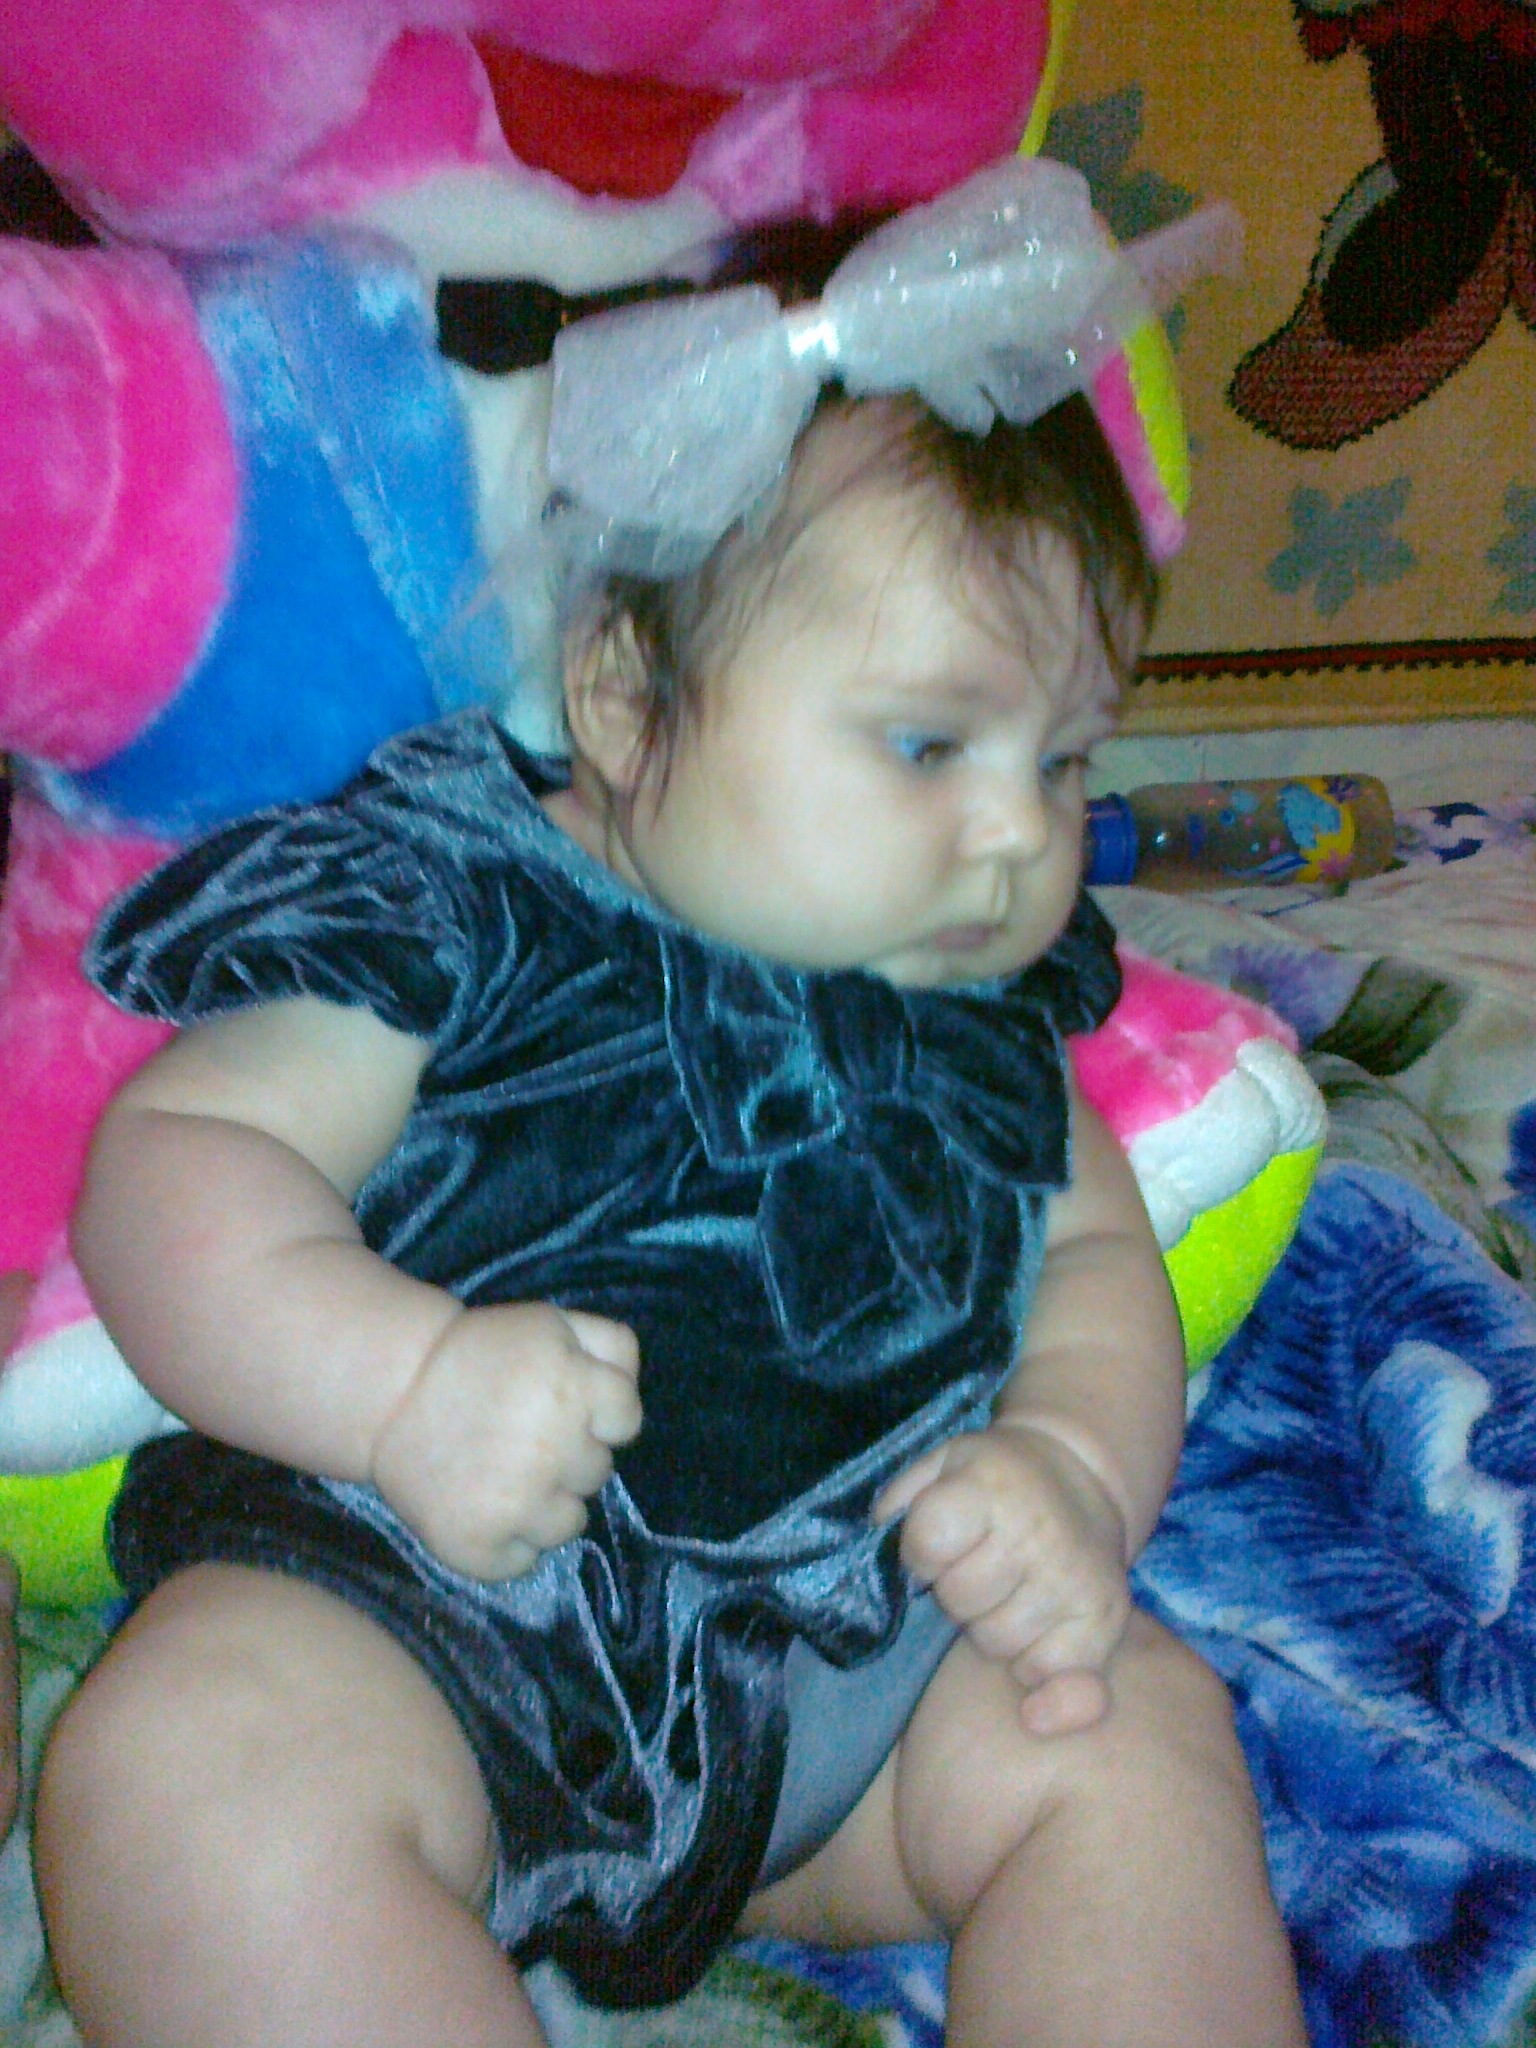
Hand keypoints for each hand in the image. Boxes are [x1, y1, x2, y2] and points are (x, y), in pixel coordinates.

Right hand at [369, 1303, 640, 1580]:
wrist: (389, 1391)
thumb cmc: (481, 1354)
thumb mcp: (551, 1323)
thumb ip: (611, 1345)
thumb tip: (635, 1392)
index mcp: (573, 1389)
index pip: (627, 1421)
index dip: (599, 1412)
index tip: (563, 1404)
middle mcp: (551, 1450)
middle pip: (598, 1472)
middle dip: (570, 1454)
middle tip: (522, 1434)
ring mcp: (515, 1504)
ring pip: (570, 1524)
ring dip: (547, 1503)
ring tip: (504, 1473)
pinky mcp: (478, 1545)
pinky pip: (525, 1560)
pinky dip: (510, 1542)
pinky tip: (484, 1505)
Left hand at [874, 1417, 1130, 1736]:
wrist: (1080, 1475)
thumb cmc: (995, 1478)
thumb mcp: (941, 1464)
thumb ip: (900, 1501)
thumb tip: (876, 1549)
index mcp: (991, 1486)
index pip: (927, 1543)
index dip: (920, 1552)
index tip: (937, 1543)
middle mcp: (1038, 1533)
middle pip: (959, 1599)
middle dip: (955, 1591)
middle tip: (975, 1568)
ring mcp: (1074, 1580)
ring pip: (997, 1642)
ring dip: (990, 1626)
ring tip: (1005, 1592)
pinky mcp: (1103, 1619)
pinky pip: (1045, 1672)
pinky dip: (1031, 1661)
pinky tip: (1033, 1628)